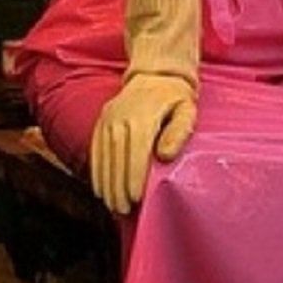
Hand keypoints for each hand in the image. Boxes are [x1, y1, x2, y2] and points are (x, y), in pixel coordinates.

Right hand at [89, 73, 195, 212]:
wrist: (155, 73)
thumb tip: (164, 156)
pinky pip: (96, 148)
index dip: (134, 176)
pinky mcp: (102, 120)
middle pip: (117, 157)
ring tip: (112, 205)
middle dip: (118, 186)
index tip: (135, 198)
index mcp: (144, 116)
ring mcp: (109, 117)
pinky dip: (97, 170)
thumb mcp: (187, 110)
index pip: (136, 151)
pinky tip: (99, 189)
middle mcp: (121, 117)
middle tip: (122, 210)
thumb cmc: (176, 98)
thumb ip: (178, 132)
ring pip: (104, 155)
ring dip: (106, 183)